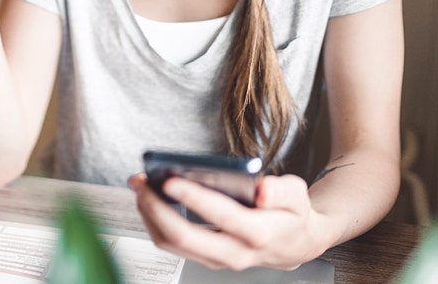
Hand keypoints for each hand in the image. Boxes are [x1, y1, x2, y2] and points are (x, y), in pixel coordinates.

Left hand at [128, 173, 334, 270]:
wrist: (295, 242)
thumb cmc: (292, 213)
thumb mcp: (298, 194)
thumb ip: (282, 191)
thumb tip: (262, 190)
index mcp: (260, 234)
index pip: (222, 216)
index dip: (194, 198)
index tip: (170, 179)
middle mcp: (236, 252)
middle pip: (186, 237)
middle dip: (158, 208)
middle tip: (142, 182)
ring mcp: (217, 259)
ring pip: (172, 244)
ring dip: (149, 214)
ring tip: (140, 185)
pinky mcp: (204, 257)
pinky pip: (171, 244)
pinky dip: (153, 220)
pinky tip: (147, 197)